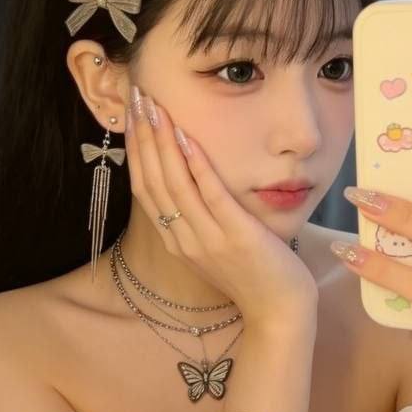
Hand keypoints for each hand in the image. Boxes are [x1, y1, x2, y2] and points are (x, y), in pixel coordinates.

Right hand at [124, 86, 319, 321]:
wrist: (279, 312)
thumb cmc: (252, 275)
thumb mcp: (214, 245)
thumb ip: (197, 217)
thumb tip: (187, 179)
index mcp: (176, 241)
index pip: (145, 189)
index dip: (136, 150)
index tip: (132, 116)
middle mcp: (183, 239)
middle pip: (153, 182)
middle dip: (143, 137)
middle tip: (137, 98)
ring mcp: (207, 239)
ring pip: (175, 185)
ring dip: (162, 143)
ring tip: (155, 108)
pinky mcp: (235, 236)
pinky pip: (211, 196)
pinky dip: (197, 166)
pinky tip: (188, 138)